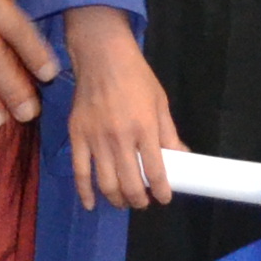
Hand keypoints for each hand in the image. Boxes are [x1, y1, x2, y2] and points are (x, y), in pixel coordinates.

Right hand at [63, 9, 178, 210]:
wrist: (102, 56)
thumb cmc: (136, 77)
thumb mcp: (159, 102)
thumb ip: (168, 133)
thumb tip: (183, 156)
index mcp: (145, 128)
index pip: (155, 171)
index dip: (161, 191)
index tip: (164, 198)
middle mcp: (120, 138)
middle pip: (130, 183)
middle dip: (139, 200)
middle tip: (143, 202)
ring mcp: (96, 138)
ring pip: (106, 182)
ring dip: (117, 199)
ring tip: (124, 201)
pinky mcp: (77, 136)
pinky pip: (79, 171)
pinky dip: (85, 192)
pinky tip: (91, 204)